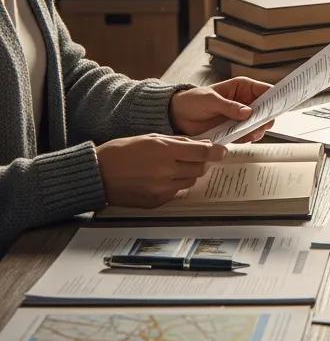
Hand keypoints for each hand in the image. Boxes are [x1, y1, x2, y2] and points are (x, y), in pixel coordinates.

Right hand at [96, 135, 226, 207]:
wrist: (97, 174)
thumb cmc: (121, 152)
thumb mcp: (151, 138)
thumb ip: (179, 142)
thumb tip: (202, 144)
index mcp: (165, 151)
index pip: (202, 153)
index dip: (215, 152)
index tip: (221, 151)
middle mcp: (166, 171)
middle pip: (199, 168)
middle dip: (200, 162)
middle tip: (192, 157)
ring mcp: (162, 189)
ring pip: (190, 181)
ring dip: (187, 174)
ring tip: (172, 167)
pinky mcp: (157, 202)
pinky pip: (176, 192)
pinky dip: (174, 185)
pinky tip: (160, 178)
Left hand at [169, 77, 274, 140]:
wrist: (177, 116)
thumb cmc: (193, 100)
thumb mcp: (210, 100)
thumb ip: (229, 106)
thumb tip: (248, 112)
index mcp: (243, 87)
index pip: (265, 91)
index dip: (275, 97)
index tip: (278, 106)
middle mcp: (245, 102)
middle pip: (266, 110)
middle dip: (266, 118)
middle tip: (261, 124)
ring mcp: (241, 117)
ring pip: (259, 124)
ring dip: (257, 130)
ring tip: (249, 133)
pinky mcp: (235, 130)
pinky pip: (247, 135)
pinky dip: (247, 138)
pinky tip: (241, 137)